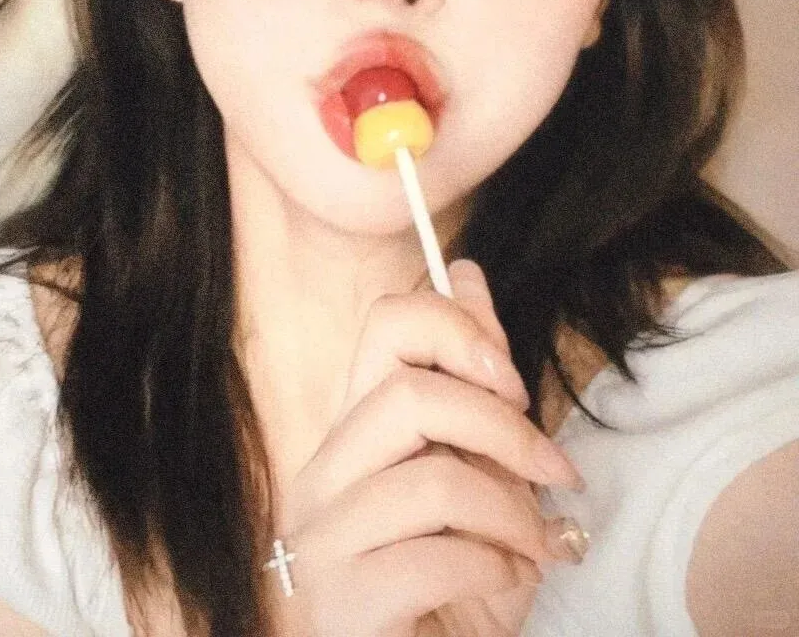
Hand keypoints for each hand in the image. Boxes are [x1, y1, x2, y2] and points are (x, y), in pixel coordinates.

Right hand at [264, 260, 583, 636]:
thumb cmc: (454, 574)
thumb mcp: (481, 469)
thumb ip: (473, 382)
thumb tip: (466, 272)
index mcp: (355, 427)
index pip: (385, 325)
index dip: (458, 331)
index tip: (513, 383)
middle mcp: (324, 470)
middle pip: (407, 395)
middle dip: (503, 429)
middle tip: (552, 470)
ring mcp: (321, 537)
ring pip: (431, 481)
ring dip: (513, 515)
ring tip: (535, 545)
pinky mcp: (340, 601)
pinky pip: (432, 558)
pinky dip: (493, 569)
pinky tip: (503, 583)